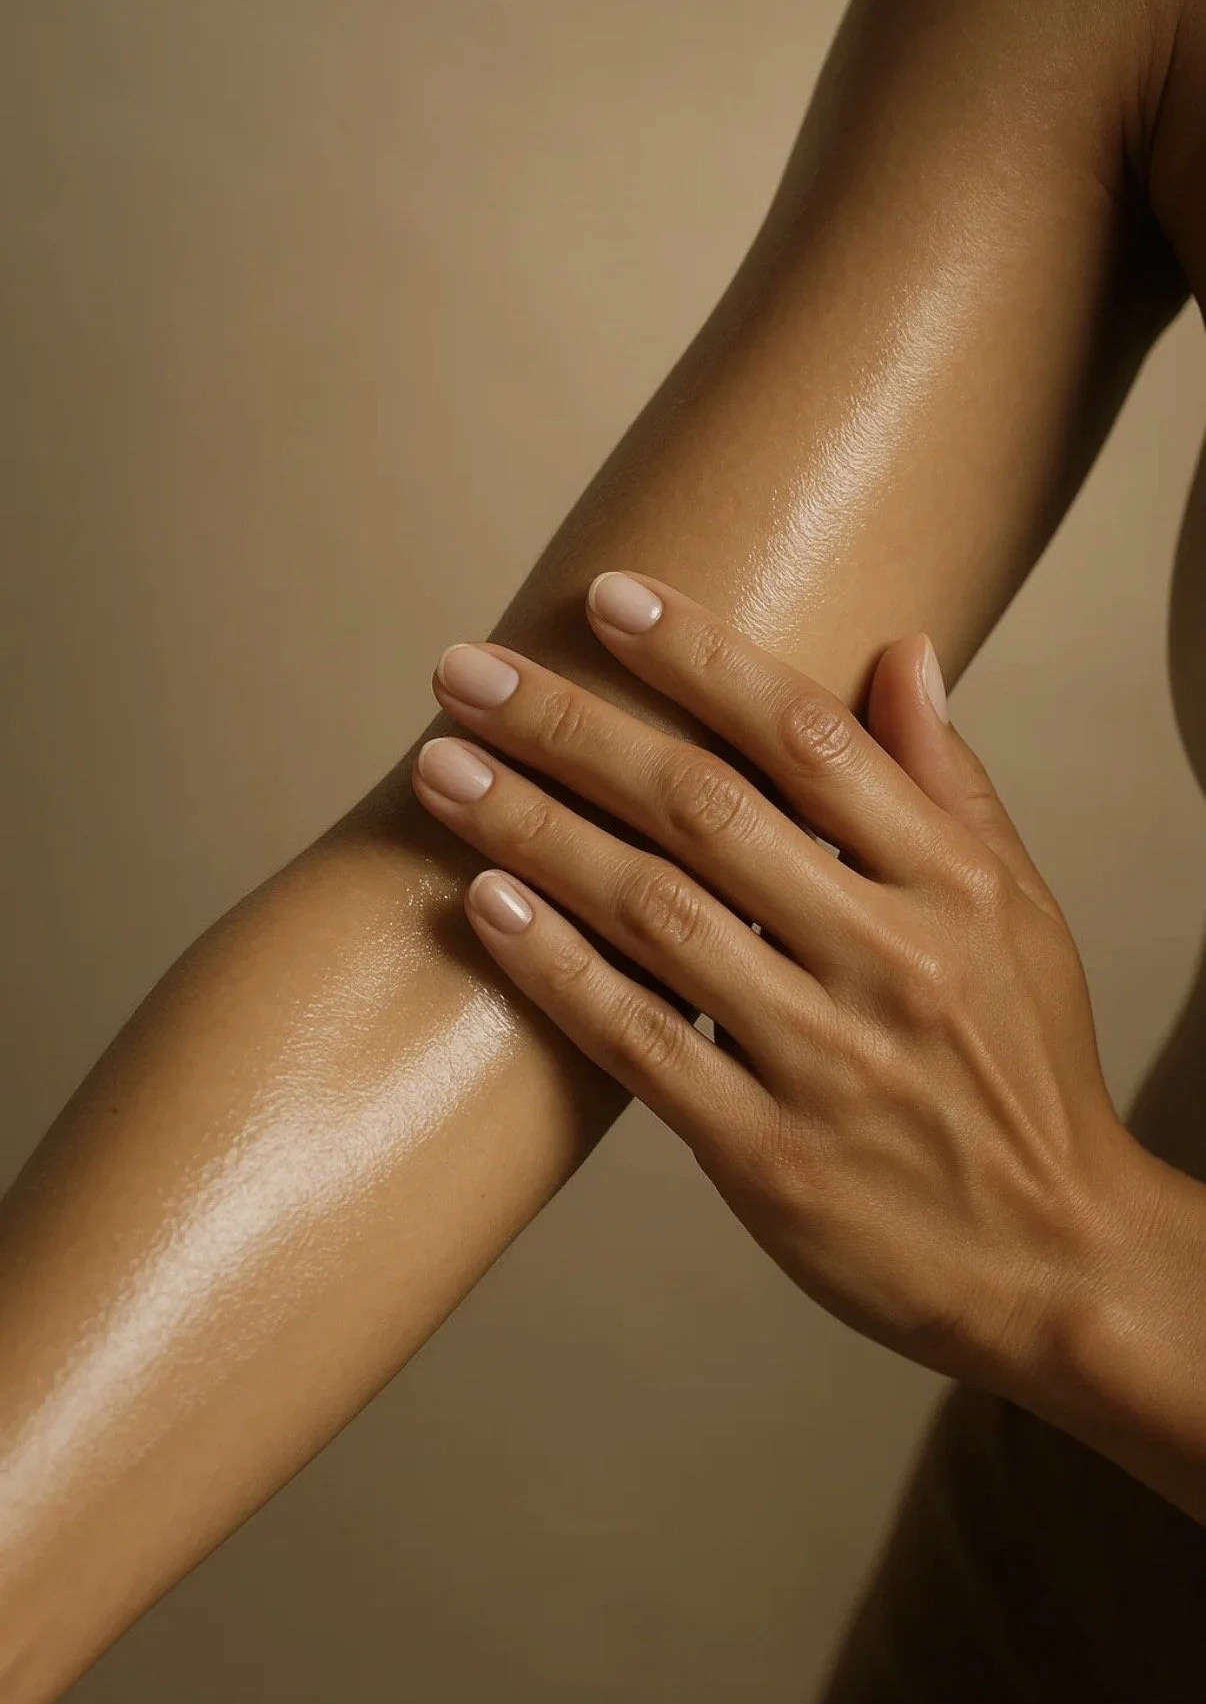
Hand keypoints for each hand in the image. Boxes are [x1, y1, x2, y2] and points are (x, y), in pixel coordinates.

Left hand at [412, 571, 1156, 1402]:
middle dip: (573, 727)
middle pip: (705, 809)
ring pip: (656, 915)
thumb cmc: (1025, 1069)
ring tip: (443, 768)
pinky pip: (642, 1043)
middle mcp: (888, 955)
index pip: (808, 736)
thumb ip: (949, 783)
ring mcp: (825, 1058)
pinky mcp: (767, 1156)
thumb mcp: (1017, 914)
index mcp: (950, 883)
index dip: (700, 657)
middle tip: (465, 672)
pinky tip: (484, 902)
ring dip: (535, 830)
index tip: (605, 599)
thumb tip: (902, 651)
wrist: (1054, 1263)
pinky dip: (558, 969)